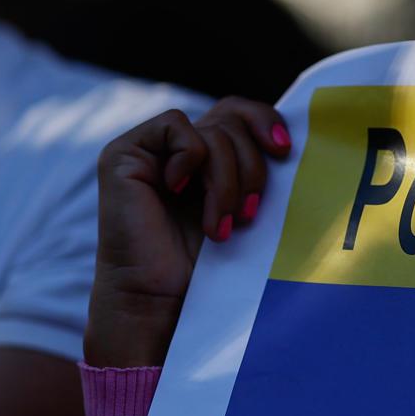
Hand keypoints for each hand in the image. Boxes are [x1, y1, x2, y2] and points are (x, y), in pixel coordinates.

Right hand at [85, 98, 291, 367]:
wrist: (162, 302)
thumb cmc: (207, 268)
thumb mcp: (245, 208)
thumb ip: (255, 168)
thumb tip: (290, 136)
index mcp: (208, 157)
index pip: (240, 113)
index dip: (266, 121)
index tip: (285, 152)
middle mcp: (178, 148)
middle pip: (232, 118)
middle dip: (251, 167)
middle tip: (250, 213)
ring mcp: (150, 149)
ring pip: (213, 131)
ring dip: (226, 182)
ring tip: (221, 227)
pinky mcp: (124, 154)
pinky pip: (175, 126)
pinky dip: (190, 159)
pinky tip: (179, 191)